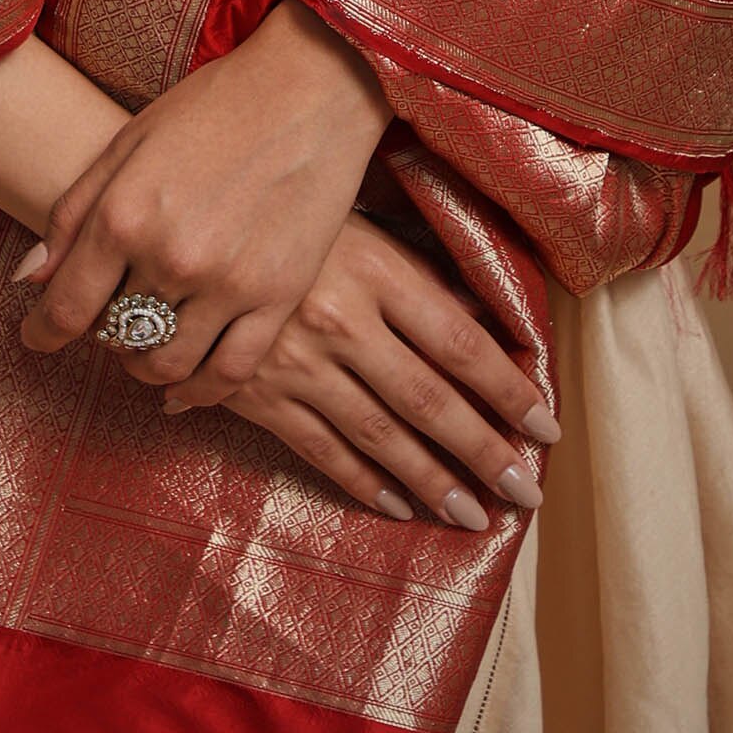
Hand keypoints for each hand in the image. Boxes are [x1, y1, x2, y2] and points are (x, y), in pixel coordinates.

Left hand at [15, 0, 390, 395]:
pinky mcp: (278, 298)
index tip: (37, 338)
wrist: (308, 91)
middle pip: (114, 336)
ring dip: (145, 366)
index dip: (42, 332)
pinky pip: (231, 374)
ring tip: (143, 347)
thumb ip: (74, 212)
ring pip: (168, 365)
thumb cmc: (213, 107)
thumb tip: (30, 279)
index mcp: (123, 215)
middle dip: (100, 334)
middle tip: (106, 319)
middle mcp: (170, 258)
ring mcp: (227, 284)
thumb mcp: (127, 144)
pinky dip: (201, 391)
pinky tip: (185, 386)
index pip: (65, 307)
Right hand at [190, 213, 558, 526]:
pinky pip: (317, 447)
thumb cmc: (289, 218)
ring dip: (431, 481)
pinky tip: (396, 506)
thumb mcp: (363, 228)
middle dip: (483, 452)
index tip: (546, 428)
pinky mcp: (255, 390)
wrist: (186, 225)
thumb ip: (425, 277)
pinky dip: (360, 481)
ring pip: (378, 434)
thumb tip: (492, 325)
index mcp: (375, 271)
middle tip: (525, 492)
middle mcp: (340, 321)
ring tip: (472, 514)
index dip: (508, 391)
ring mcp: (295, 360)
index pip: (461, 344)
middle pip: (428, 399)